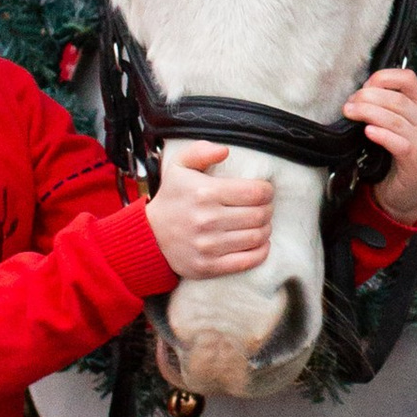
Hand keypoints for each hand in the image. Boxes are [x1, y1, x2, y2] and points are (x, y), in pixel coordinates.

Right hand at [147, 138, 274, 280]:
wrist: (149, 235)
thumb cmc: (172, 198)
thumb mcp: (179, 166)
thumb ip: (201, 151)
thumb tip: (225, 150)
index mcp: (205, 192)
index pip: (256, 192)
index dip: (267, 190)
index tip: (264, 190)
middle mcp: (207, 220)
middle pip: (260, 215)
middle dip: (268, 209)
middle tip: (263, 206)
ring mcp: (208, 246)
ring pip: (257, 237)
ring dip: (265, 228)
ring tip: (259, 223)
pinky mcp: (208, 266)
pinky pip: (248, 261)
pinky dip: (261, 251)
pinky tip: (259, 242)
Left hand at [344, 65, 416, 224]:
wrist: (403, 193)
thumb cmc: (394, 156)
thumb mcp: (394, 126)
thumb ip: (385, 107)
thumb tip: (360, 94)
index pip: (408, 79)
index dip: (383, 78)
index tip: (363, 86)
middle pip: (399, 99)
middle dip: (369, 98)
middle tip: (349, 104)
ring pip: (397, 120)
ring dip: (369, 113)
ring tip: (351, 113)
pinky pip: (400, 144)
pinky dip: (382, 136)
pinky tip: (368, 132)